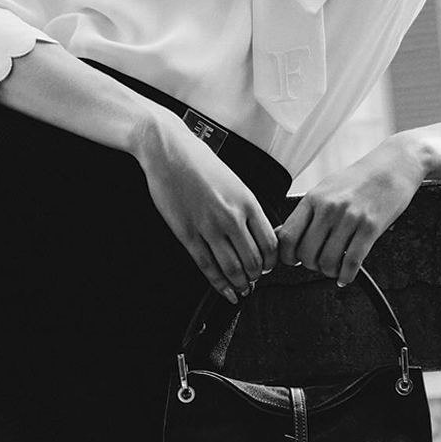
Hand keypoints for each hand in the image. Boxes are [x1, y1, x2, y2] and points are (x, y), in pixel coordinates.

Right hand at [136, 115, 278, 303]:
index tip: (268, 266)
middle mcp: (232, 216)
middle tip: (254, 280)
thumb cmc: (200, 162)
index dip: (271, 262)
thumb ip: (247, 207)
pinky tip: (224, 290)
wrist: (169, 151)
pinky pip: (207, 267)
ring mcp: (209, 227)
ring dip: (240, 284)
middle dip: (256, 276)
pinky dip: (218, 284)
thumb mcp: (235, 181)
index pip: (270, 243)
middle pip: (254, 261)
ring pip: (233, 268)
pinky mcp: (187, 234)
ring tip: (241, 289)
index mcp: (248, 201)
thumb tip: (257, 234)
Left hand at [275, 135, 426, 286]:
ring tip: (334, 268)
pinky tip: (345, 276)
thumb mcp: (326, 189)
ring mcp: (350, 218)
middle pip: (306, 253)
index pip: (288, 236)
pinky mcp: (371, 228)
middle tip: (317, 263)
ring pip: (328, 261)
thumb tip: (284, 234)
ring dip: (329, 271)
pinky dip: (346, 276)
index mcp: (314, 198)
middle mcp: (329, 208)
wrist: (393, 166)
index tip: (293, 260)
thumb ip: (307, 212)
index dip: (287, 255)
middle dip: (310, 265)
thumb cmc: (359, 179)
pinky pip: (352, 262)